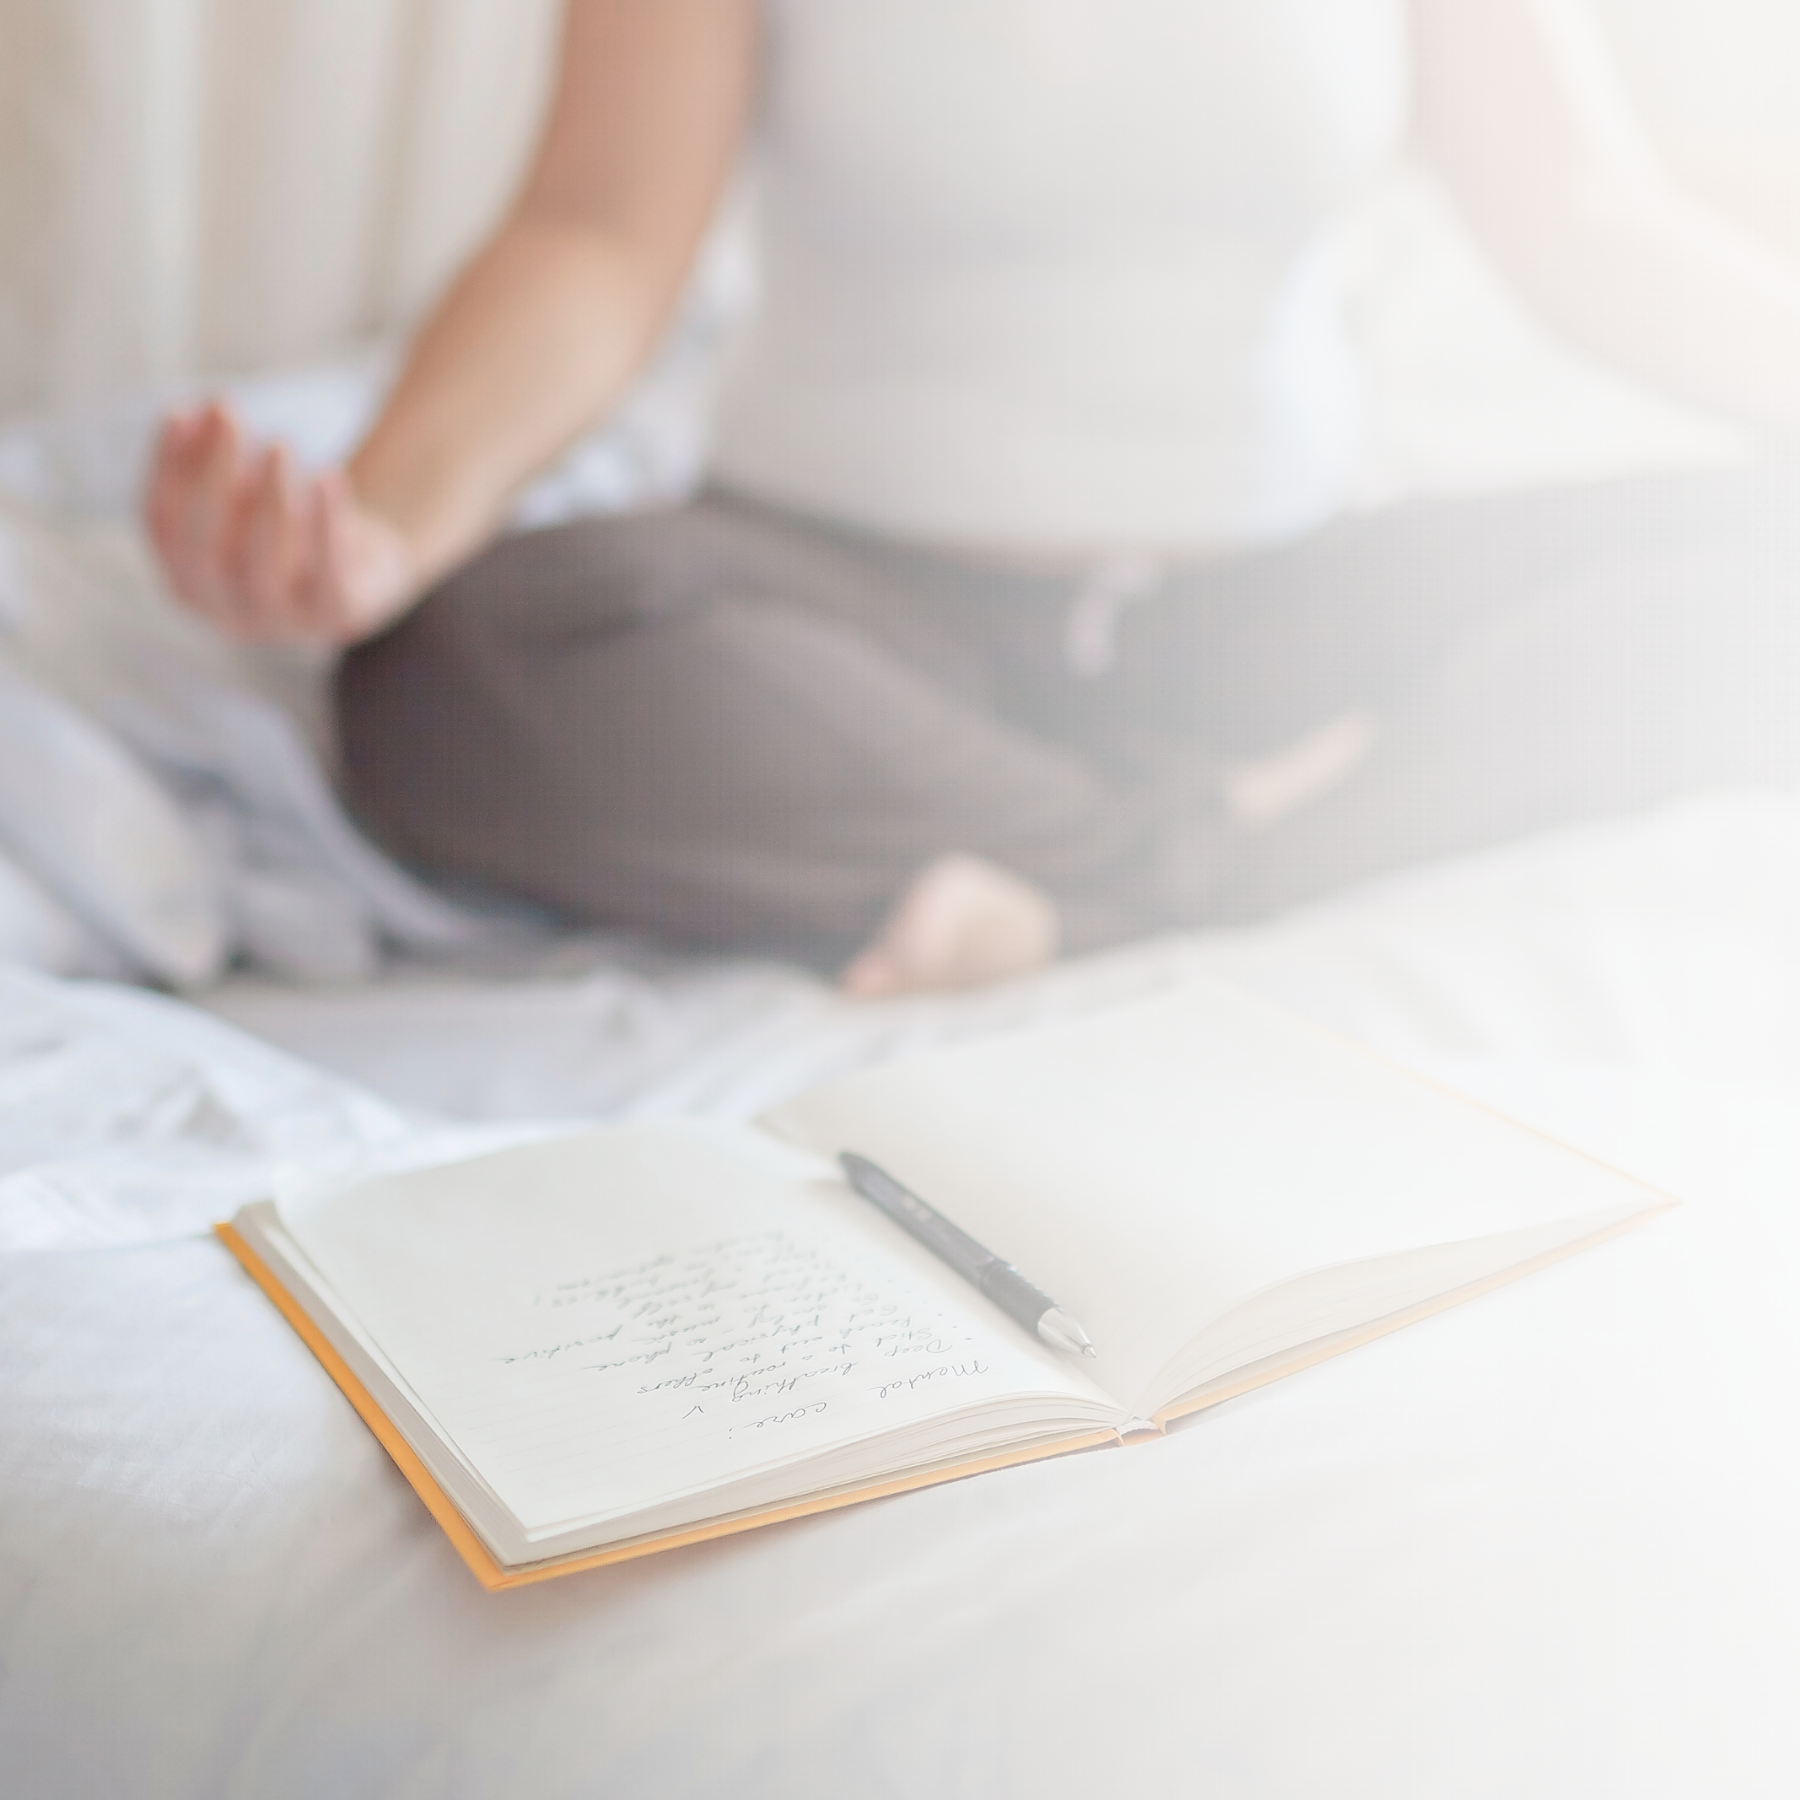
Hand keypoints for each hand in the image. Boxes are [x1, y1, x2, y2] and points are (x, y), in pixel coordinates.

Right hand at [144, 401, 419, 644]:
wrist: (365, 571)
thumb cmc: (285, 526)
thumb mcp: (241, 494)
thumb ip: (211, 459)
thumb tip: (193, 412)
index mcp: (187, 584)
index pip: (161, 525)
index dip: (166, 468)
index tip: (180, 411)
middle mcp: (226, 612)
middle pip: (203, 547)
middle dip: (211, 476)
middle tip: (226, 417)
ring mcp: (282, 621)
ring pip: (264, 561)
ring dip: (269, 497)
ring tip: (279, 444)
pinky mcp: (336, 615)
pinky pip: (328, 571)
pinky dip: (326, 522)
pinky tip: (327, 475)